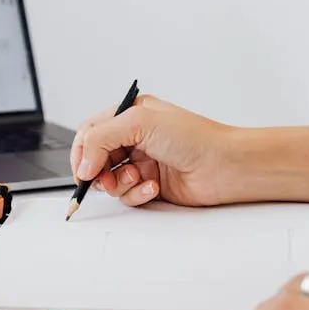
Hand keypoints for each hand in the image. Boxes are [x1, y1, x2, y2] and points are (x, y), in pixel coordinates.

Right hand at [71, 94, 234, 206]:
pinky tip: (153, 187)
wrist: (226, 166)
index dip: (82, 151)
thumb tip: (84, 164)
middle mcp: (134, 137)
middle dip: (98, 171)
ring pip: (109, 179)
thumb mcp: (140, 123)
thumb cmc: (194, 137)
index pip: (90, 132)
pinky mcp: (150, 184)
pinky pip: (127, 195)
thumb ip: (101, 138)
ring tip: (137, 178)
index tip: (85, 169)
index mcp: (129, 115)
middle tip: (106, 177)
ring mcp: (142, 162)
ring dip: (119, 183)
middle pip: (95, 158)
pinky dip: (136, 194)